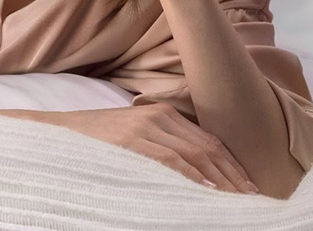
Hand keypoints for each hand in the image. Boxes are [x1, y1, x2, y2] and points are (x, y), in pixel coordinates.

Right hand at [32, 103, 259, 194]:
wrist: (60, 132)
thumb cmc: (98, 141)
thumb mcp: (135, 137)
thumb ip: (163, 145)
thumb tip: (196, 173)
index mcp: (163, 113)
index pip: (209, 140)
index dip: (232, 164)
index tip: (248, 185)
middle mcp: (159, 116)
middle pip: (208, 148)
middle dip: (233, 175)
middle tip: (252, 197)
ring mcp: (146, 127)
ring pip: (195, 155)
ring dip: (221, 180)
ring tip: (238, 199)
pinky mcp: (133, 141)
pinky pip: (172, 160)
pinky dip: (194, 176)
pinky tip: (209, 191)